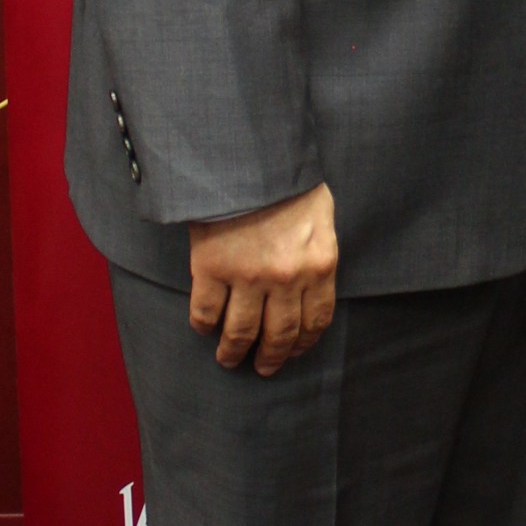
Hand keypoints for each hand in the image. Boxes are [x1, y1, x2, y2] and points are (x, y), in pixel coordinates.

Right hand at [188, 181, 337, 375]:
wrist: (251, 157)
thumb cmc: (289, 181)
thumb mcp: (321, 214)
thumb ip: (317, 251)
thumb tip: (313, 283)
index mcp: (318, 264)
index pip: (315, 321)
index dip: (303, 343)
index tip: (293, 352)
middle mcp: (286, 278)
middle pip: (279, 335)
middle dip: (270, 358)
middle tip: (262, 367)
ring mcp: (248, 276)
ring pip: (241, 333)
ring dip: (233, 352)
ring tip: (228, 358)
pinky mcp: (212, 269)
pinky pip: (206, 313)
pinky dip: (204, 326)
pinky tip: (204, 328)